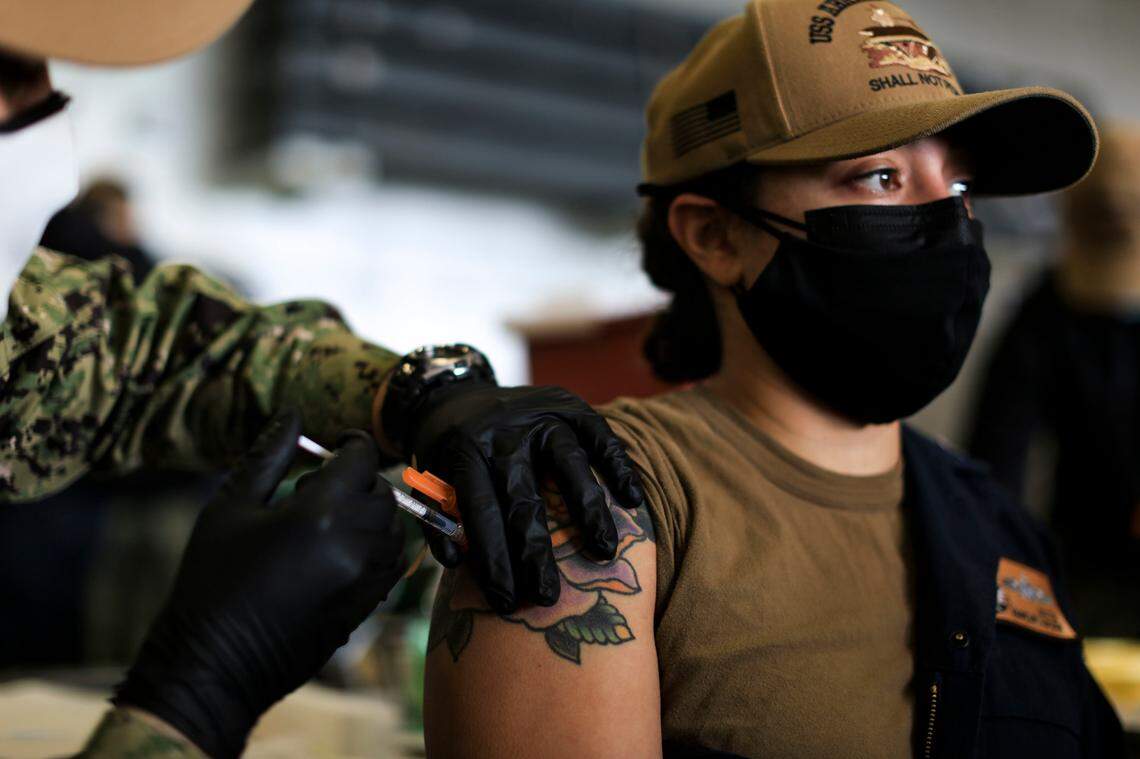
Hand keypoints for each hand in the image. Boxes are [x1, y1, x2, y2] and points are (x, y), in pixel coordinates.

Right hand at [114, 411, 404, 758]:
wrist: (215, 662)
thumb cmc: (212, 581)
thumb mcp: (230, 507)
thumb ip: (268, 456)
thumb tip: (293, 413)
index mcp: (320, 514)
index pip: (360, 458)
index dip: (350, 444)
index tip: (335, 445)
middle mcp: (355, 544)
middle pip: (382, 491)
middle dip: (358, 480)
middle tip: (317, 487)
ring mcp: (366, 579)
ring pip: (392, 527)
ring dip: (369, 513)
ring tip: (324, 521)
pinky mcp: (367, 605)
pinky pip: (390, 561)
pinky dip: (374, 546)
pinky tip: (335, 550)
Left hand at [407, 383, 644, 613]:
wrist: (456, 393)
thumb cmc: (447, 451)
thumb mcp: (429, 479)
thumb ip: (439, 519)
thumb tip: (456, 562)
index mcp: (465, 452)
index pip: (481, 512)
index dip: (493, 560)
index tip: (505, 602)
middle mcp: (503, 433)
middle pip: (523, 497)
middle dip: (535, 552)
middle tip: (547, 596)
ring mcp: (539, 415)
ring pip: (569, 463)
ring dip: (587, 509)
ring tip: (603, 550)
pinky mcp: (568, 404)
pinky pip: (599, 434)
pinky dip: (618, 465)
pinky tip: (632, 500)